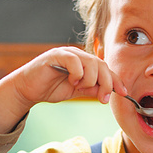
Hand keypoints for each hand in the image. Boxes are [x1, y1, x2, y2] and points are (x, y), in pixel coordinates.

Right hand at [0, 46, 126, 133]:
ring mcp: (66, 53)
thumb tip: (108, 91)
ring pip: (90, 62)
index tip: (124, 93)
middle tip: (103, 98)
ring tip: (80, 88)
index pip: (105, 69)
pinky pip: (74, 61)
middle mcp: (77, 55)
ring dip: (90, 79)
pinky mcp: (55, 55)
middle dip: (107, 83)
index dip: (116, 81)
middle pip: (101, 64)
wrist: (27, 90)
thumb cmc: (50, 88)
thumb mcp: (77, 91)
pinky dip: (77, 73)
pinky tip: (72, 81)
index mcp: (84, 63)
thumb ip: (92, 89)